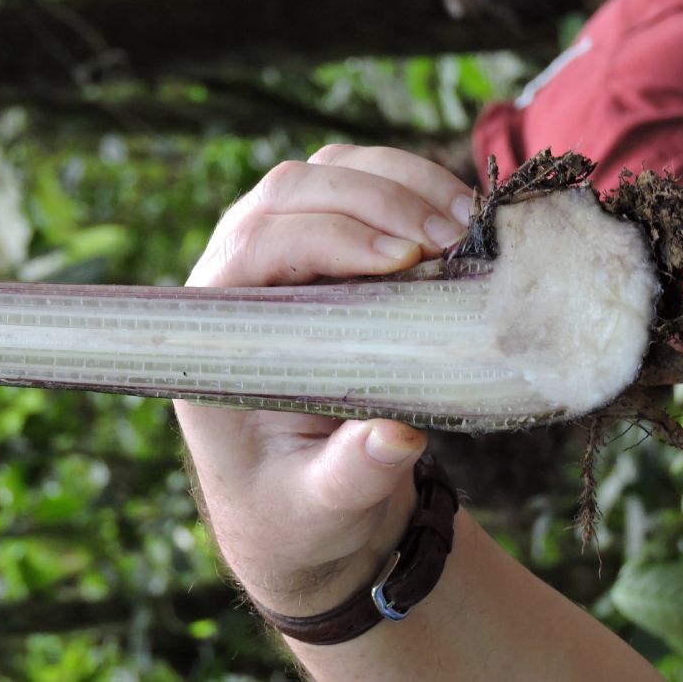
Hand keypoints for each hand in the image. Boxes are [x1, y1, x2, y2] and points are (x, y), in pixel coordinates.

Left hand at [173, 144, 473, 615]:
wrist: (309, 503)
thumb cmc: (298, 508)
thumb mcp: (320, 508)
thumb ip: (349, 477)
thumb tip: (397, 437)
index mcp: (215, 338)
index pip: (254, 248)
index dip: (326, 236)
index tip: (404, 258)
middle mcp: (236, 282)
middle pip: (288, 192)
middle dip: (374, 198)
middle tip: (452, 234)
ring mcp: (277, 257)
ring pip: (324, 173)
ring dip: (398, 182)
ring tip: (467, 221)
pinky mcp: (321, 250)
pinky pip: (356, 187)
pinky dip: (409, 187)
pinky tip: (458, 216)